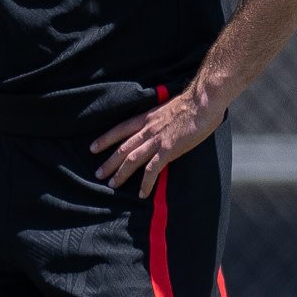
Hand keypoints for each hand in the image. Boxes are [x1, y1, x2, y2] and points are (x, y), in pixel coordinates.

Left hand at [90, 77, 227, 196]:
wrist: (202, 102)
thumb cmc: (191, 104)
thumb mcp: (167, 109)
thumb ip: (159, 119)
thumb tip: (159, 126)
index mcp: (146, 118)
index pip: (120, 129)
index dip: (105, 139)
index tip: (93, 147)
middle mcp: (147, 130)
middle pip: (122, 148)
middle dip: (109, 162)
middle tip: (98, 174)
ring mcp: (156, 140)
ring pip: (132, 160)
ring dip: (121, 174)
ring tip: (112, 185)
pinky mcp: (168, 150)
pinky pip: (152, 169)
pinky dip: (146, 183)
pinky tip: (142, 193)